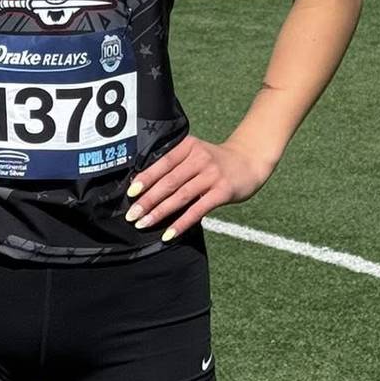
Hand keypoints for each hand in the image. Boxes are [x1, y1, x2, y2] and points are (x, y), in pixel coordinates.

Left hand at [122, 136, 278, 241]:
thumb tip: (144, 186)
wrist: (250, 161)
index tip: (130, 194)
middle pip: (168, 182)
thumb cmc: (216, 161)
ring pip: (180, 196)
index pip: (163, 163)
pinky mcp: (223, 191)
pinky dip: (181, 223)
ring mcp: (212, 175)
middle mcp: (200, 158)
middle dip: (147, 200)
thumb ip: (176, 165)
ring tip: (143, 224)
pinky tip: (169, 233)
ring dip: (159, 212)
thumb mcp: (196, 154)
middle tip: (131, 215)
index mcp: (189, 146)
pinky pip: (198, 210)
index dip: (145, 178)